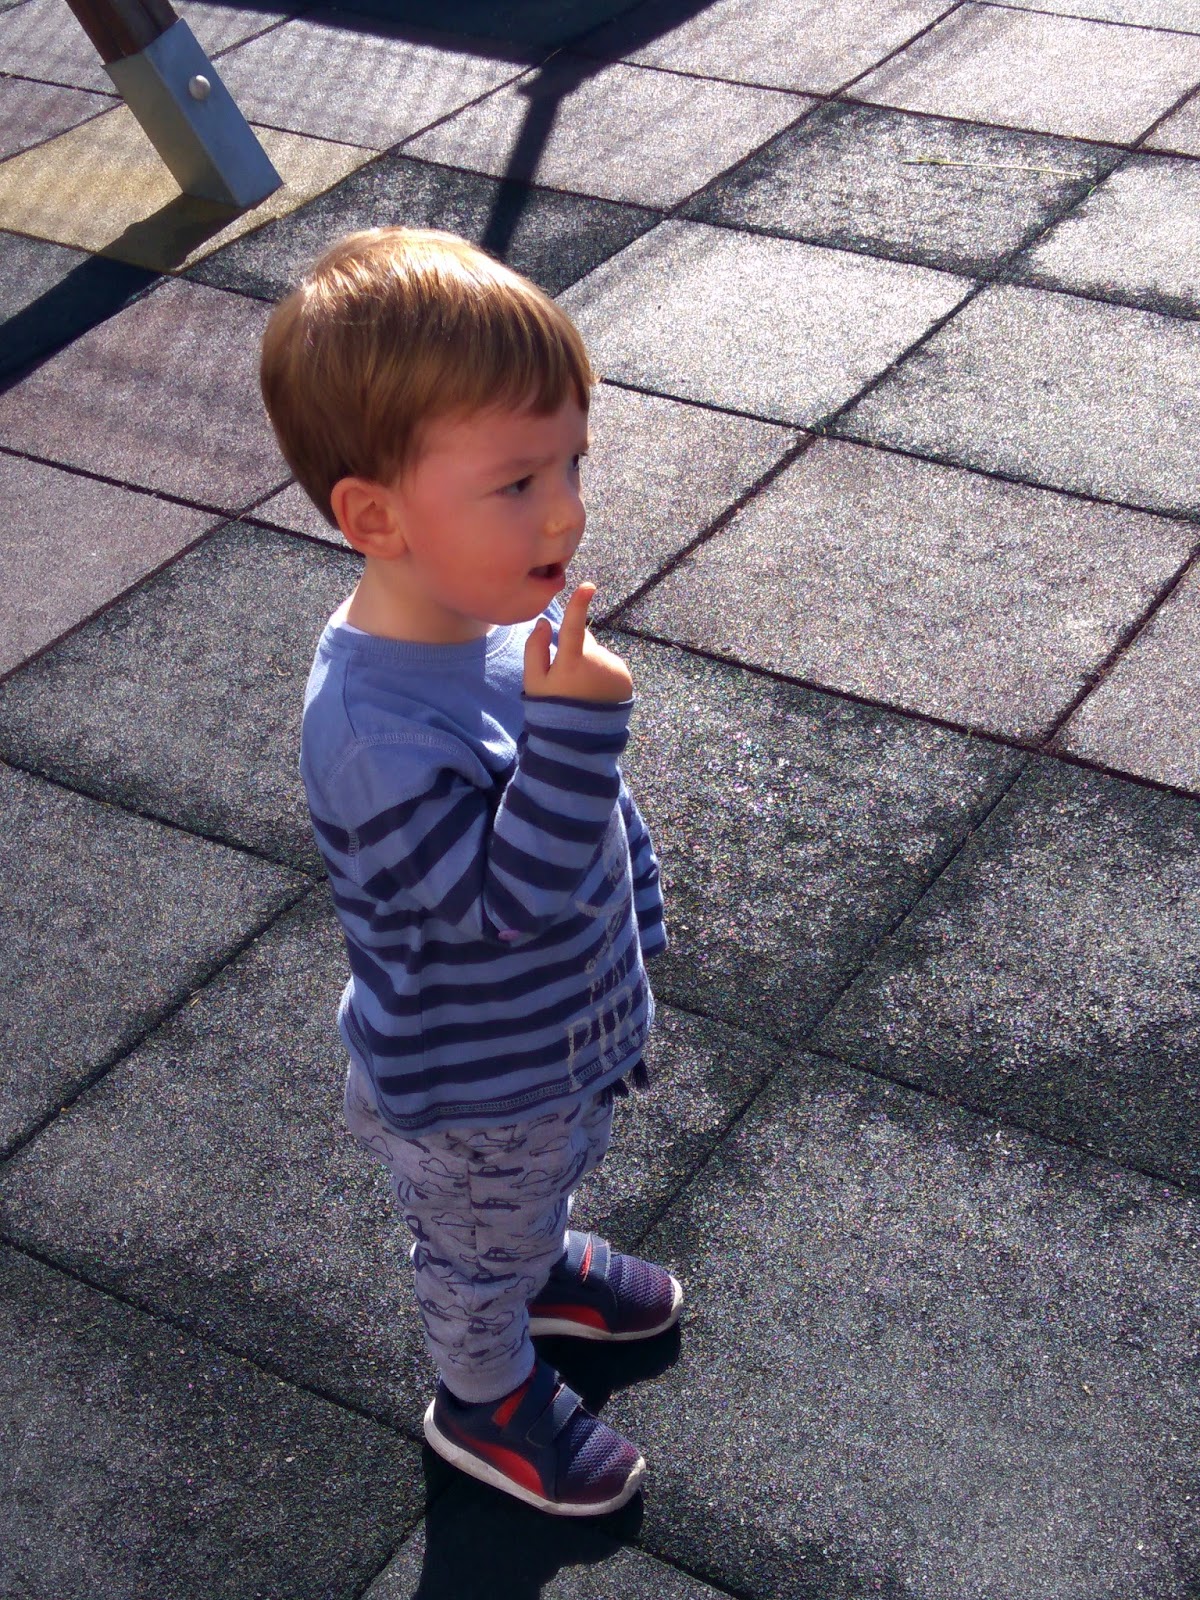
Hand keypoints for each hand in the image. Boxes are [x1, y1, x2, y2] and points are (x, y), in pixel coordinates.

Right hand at [524, 583, 632, 703]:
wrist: (582, 740)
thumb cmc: (552, 709)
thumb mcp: (534, 682)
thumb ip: (535, 649)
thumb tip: (544, 622)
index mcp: (571, 663)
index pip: (574, 628)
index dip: (579, 605)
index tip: (588, 586)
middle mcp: (597, 662)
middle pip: (585, 641)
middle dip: (576, 651)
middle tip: (566, 679)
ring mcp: (614, 670)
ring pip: (598, 654)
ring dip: (590, 664)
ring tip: (582, 691)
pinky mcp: (626, 677)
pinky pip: (611, 666)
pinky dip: (603, 674)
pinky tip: (596, 693)